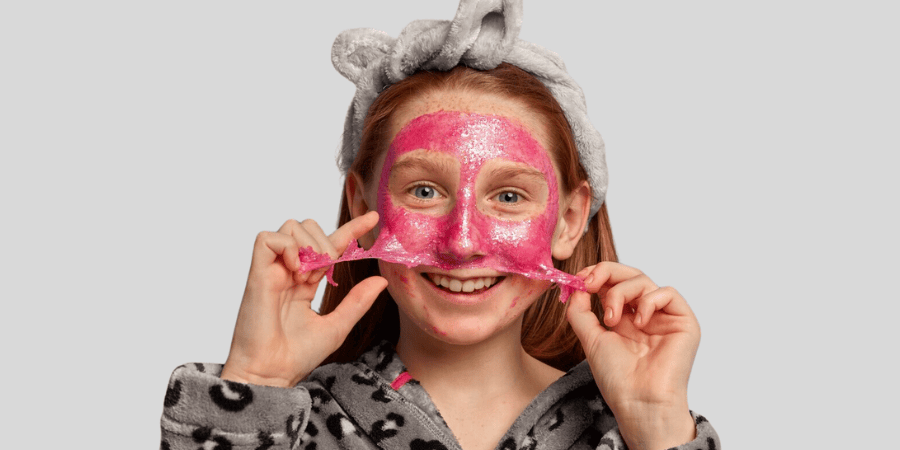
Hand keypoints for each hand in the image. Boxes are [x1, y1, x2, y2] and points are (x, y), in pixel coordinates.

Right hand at [220, 211, 386, 387]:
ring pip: (291, 226)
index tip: (373, 218)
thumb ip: (357, 302)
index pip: (331, 245)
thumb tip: (381, 280)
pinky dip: (287, 247)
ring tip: (309, 274)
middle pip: (308, 226)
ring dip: (309, 244)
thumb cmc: (297, 355)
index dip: (352, 229)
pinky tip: (296, 270)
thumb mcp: (337, 326)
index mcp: (305, 281)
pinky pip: (267, 238)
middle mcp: (288, 271)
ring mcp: (272, 270)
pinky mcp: (256, 273)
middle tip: (327, 270)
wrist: (272, 374)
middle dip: (327, 240)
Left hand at [566, 262, 698, 449]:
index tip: (579, 278)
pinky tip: (638, 322)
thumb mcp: (590, 339)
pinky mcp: (683, 322)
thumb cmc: (617, 378)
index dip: (597, 274)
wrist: (639, 402)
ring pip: (644, 281)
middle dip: (606, 272)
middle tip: (590, 281)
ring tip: (611, 319)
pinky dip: (648, 301)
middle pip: (629, 275)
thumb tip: (577, 286)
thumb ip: (580, 311)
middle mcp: (645, 315)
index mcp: (625, 319)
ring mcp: (664, 317)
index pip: (613, 283)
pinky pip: (668, 293)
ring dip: (620, 292)